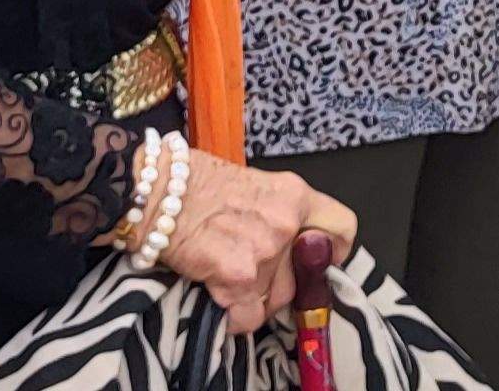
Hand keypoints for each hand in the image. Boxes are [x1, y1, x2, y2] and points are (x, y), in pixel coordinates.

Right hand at [155, 151, 360, 332]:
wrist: (155, 189)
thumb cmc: (194, 180)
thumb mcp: (254, 181)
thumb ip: (280, 210)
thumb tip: (293, 240)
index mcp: (294, 196)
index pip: (343, 228)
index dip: (333, 250)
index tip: (318, 259)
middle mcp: (285, 225)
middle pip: (303, 276)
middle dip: (281, 281)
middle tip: (256, 271)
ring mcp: (263, 254)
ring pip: (275, 300)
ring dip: (255, 298)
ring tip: (230, 278)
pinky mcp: (236, 279)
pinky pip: (248, 318)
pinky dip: (234, 318)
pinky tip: (220, 300)